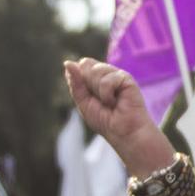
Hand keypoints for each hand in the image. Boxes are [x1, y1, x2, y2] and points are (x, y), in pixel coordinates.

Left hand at [65, 59, 174, 177]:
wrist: (123, 132)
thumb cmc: (105, 121)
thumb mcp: (83, 102)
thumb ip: (75, 83)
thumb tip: (68, 62)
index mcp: (95, 77)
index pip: (81, 65)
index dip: (80, 79)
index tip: (89, 96)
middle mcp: (106, 73)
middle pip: (86, 64)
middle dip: (88, 85)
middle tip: (101, 101)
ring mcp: (116, 74)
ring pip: (95, 70)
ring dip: (98, 91)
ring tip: (109, 102)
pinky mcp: (126, 78)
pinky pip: (107, 80)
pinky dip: (107, 95)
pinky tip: (116, 102)